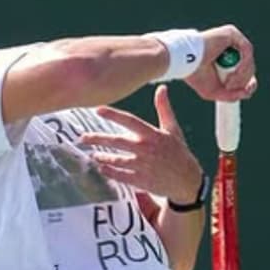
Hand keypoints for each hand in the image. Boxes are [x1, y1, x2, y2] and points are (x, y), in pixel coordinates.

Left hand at [78, 85, 202, 202]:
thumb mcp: (173, 129)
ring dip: (102, 157)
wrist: (187, 180)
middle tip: (82, 138)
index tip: (97, 109)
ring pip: (116, 159)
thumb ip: (164, 108)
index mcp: (152, 134)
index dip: (113, 114)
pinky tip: (102, 168)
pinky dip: (109, 172)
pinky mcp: (141, 180)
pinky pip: (120, 175)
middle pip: (116, 141)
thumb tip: (161, 88)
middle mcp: (146, 149)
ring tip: (93, 155)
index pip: (129, 121)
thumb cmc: (178, 152)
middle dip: (97, 139)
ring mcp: (142, 166)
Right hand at [184, 24, 257, 101]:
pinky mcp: (231, 34)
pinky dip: (243, 64)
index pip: (244, 68)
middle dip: (243, 79)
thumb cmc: (194, 74)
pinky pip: (246, 50)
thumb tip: (247, 93)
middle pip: (248, 65)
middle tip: (230, 87)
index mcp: (224, 57)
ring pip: (248, 59)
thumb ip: (231, 95)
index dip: (247, 80)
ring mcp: (231, 38)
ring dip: (243, 74)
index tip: (246, 90)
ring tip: (229, 83)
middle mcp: (229, 46)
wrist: (183, 62)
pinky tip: (234, 73)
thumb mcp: (214, 91)